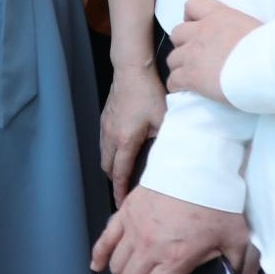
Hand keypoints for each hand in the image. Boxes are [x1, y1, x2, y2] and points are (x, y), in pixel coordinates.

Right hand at [92, 187, 255, 273]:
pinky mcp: (125, 212)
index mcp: (174, 258)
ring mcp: (132, 228)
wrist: (199, 164)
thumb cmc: (218, 202)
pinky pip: (105, 239)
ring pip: (115, 266)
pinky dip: (99, 255)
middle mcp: (147, 247)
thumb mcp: (239, 241)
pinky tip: (98, 266)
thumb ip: (240, 272)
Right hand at [99, 60, 166, 205]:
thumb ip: (165, 140)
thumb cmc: (148, 93)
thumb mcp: (164, 119)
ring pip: (103, 154)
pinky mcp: (105, 118)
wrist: (130, 70)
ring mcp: (105, 126)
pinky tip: (121, 149)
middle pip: (107, 167)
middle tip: (124, 189)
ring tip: (122, 172)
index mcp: (125, 141)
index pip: (119, 173)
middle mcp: (110, 136)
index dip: (119, 191)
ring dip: (111, 166)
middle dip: (114, 180)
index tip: (120, 203)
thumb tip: (171, 156)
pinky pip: (103, 142)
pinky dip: (110, 152)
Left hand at [166, 0, 261, 101]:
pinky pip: (174, 80)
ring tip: (190, 75)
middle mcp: (202, 32)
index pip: (193, 5)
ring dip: (180, 66)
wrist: (271, 67)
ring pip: (172, 58)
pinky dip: (177, 86)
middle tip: (196, 56)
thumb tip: (249, 41)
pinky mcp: (192, 76)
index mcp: (220, 16)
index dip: (192, 17)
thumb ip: (243, 30)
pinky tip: (184, 91)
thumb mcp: (258, 29)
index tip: (198, 28)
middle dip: (184, 44)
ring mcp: (194, 54)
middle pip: (177, 34)